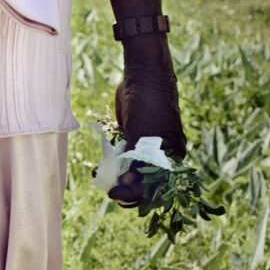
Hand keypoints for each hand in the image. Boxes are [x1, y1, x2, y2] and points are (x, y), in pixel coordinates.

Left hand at [109, 60, 186, 205]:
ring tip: (97, 177)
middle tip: (106, 189)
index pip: (155, 188)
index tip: (113, 194)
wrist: (143, 74)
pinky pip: (122, 158)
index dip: (134, 194)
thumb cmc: (150, 104)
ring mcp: (146, 146)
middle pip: (143, 182)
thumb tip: (127, 182)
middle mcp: (161, 155)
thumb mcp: (145, 135)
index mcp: (173, 157)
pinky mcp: (132, 137)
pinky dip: (110, 165)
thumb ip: (138, 159)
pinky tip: (96, 169)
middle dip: (124, 188)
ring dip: (114, 177)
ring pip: (130, 171)